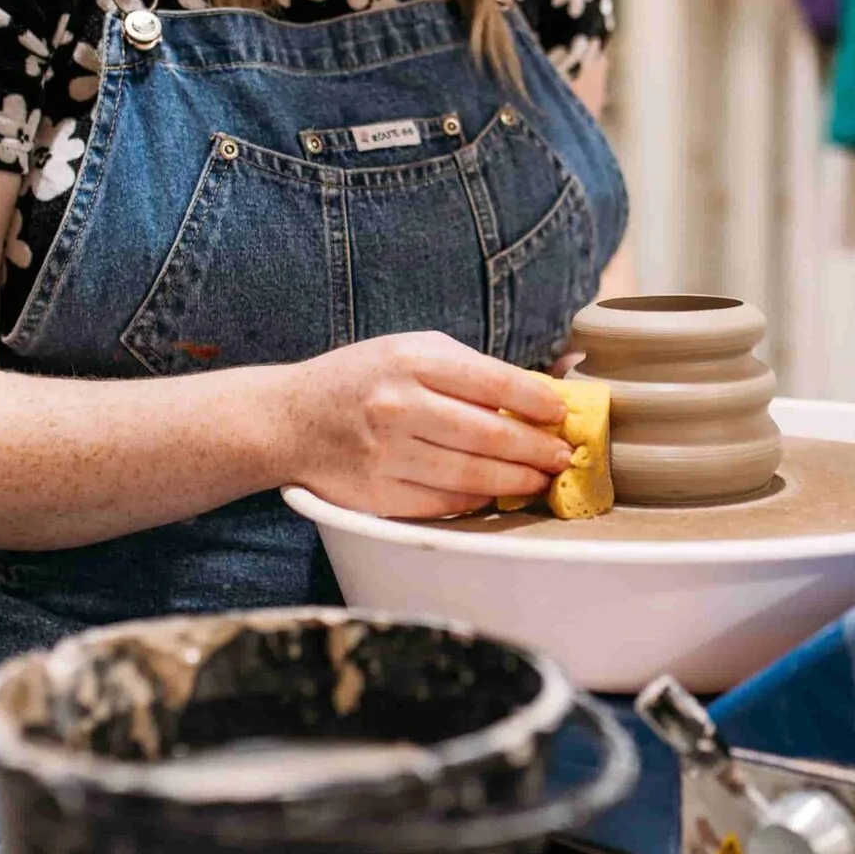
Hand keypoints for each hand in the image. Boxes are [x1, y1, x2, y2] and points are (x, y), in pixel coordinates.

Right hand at [276, 331, 573, 518]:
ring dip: (517, 480)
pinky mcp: (376, 495)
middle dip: (537, 448)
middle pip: (489, 435)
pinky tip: (496, 492)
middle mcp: (399, 406)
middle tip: (563, 456)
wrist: (291, 419)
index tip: (561, 413)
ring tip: (541, 478)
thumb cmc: (366, 378)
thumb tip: (542, 387)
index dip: (536, 401)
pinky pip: (443, 503)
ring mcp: (386, 454)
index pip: (493, 382)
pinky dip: (477, 499)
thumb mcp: (413, 350)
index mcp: (412, 361)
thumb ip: (472, 368)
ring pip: (471, 475)